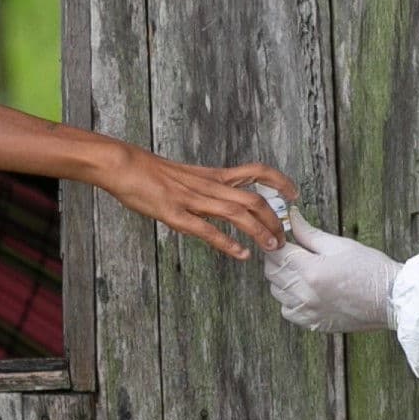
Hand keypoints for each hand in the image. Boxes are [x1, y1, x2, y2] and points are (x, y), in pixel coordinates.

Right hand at [104, 148, 294, 259]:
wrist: (123, 164)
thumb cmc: (151, 172)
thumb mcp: (187, 176)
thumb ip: (207, 188)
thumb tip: (223, 201)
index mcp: (212, 176)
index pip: (255, 172)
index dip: (279, 181)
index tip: (295, 193)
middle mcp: (208, 186)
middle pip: (253, 199)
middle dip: (274, 220)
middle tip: (283, 238)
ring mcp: (192, 200)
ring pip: (236, 213)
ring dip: (259, 232)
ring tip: (272, 247)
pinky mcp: (175, 213)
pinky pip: (206, 229)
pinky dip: (227, 243)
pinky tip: (241, 255)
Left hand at [265, 225, 401, 334]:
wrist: (391, 299)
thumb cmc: (371, 269)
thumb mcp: (340, 245)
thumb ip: (310, 233)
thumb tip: (291, 218)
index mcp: (310, 270)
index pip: (276, 253)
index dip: (276, 242)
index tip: (283, 238)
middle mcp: (304, 294)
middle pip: (271, 273)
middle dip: (277, 258)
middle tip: (292, 250)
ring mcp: (308, 312)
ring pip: (276, 292)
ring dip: (282, 278)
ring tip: (300, 270)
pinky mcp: (313, 324)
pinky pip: (287, 311)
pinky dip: (290, 300)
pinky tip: (305, 290)